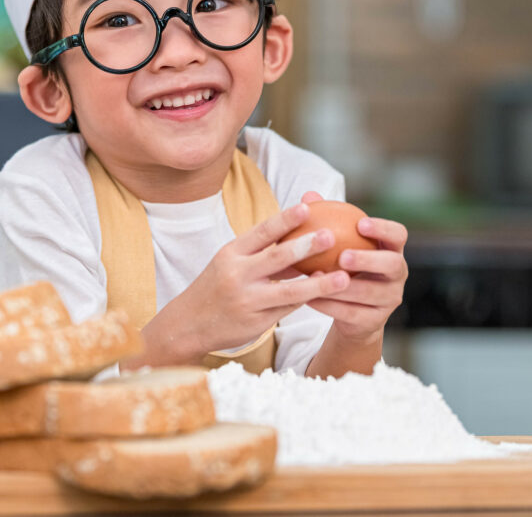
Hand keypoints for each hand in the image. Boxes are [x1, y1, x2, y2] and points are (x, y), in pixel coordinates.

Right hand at [157, 202, 351, 357]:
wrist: (187, 325)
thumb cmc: (216, 286)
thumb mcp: (228, 262)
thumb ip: (259, 250)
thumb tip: (297, 230)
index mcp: (230, 253)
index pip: (261, 232)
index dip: (284, 219)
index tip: (306, 207)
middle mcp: (237, 275)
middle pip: (277, 257)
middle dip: (307, 245)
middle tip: (331, 235)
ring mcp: (248, 301)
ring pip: (289, 290)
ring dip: (319, 284)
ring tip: (343, 277)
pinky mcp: (256, 323)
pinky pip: (288, 309)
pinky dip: (308, 300)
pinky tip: (328, 294)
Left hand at [300, 191, 408, 345]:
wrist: (352, 314)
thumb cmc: (344, 268)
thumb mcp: (339, 246)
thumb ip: (327, 221)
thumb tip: (308, 196)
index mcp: (392, 250)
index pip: (399, 234)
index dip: (384, 228)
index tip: (361, 223)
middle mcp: (398, 274)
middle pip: (393, 264)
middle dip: (370, 260)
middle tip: (343, 256)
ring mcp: (390, 299)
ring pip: (371, 293)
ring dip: (344, 286)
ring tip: (319, 278)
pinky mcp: (375, 321)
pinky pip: (352, 313)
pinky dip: (330, 305)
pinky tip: (310, 296)